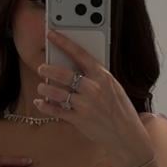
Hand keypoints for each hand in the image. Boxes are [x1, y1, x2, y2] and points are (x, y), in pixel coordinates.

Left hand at [35, 30, 153, 166]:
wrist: (125, 132)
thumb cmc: (119, 108)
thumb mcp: (112, 86)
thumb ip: (95, 76)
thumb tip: (74, 66)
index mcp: (102, 75)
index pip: (79, 53)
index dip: (63, 42)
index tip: (51, 34)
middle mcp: (93, 88)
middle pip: (64, 74)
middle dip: (48, 69)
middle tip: (41, 67)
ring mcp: (85, 105)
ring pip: (57, 92)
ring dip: (45, 88)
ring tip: (41, 87)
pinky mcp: (79, 120)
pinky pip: (57, 111)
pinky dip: (45, 106)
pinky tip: (40, 102)